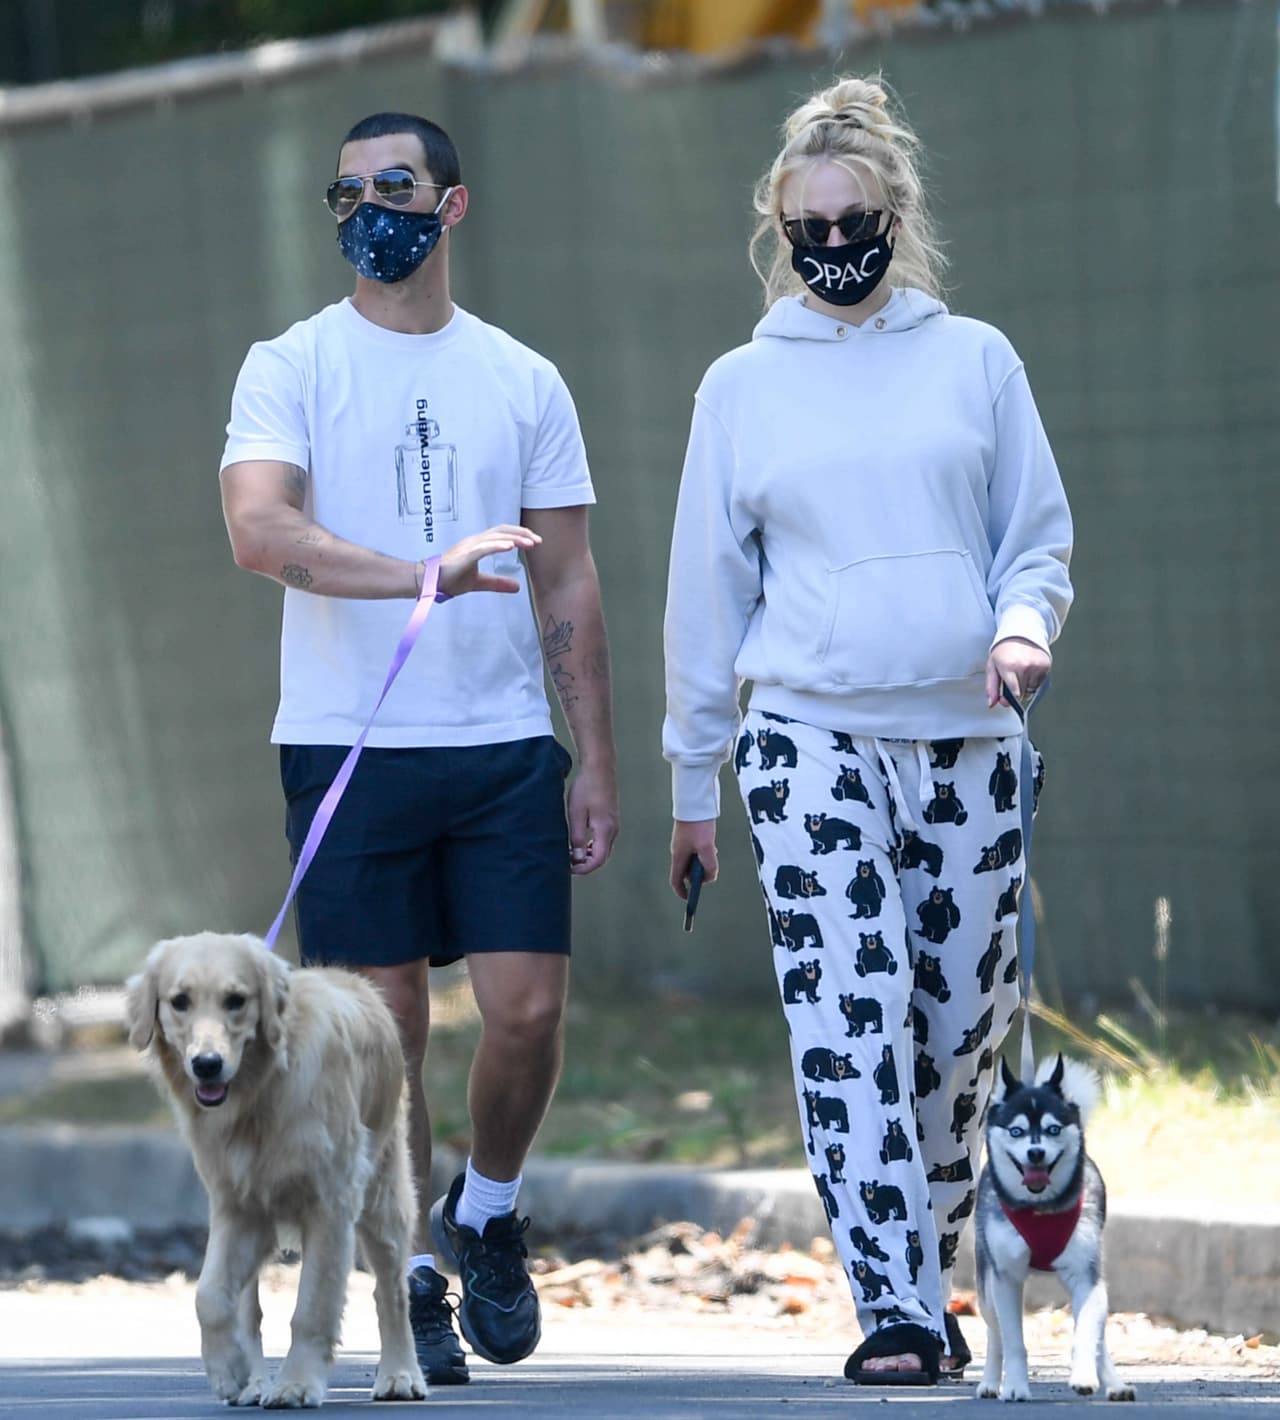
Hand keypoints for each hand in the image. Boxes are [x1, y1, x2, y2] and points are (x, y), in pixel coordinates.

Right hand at [436, 525, 540, 597]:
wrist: (427, 582)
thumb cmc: (449, 579)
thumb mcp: (479, 582)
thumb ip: (497, 583)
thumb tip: (517, 587)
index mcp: (478, 545)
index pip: (501, 533)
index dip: (519, 535)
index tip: (535, 542)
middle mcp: (474, 542)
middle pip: (501, 531)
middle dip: (522, 534)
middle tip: (538, 541)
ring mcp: (468, 547)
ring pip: (494, 537)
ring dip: (514, 539)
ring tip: (529, 543)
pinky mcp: (463, 555)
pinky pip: (482, 548)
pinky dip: (497, 545)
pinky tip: (510, 547)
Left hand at [567, 760, 618, 875]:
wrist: (599, 767)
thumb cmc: (586, 788)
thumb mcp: (576, 814)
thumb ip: (577, 838)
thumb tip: (578, 858)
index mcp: (605, 830)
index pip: (598, 860)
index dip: (583, 868)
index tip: (568, 867)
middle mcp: (613, 829)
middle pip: (602, 857)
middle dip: (584, 863)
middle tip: (565, 860)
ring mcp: (613, 824)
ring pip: (603, 849)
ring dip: (587, 854)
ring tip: (569, 852)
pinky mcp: (610, 819)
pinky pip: (603, 840)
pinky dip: (591, 846)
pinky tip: (578, 841)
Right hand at [670, 820, 718, 898]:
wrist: (694, 801)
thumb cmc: (698, 824)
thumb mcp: (707, 847)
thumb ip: (709, 865)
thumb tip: (710, 878)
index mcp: (678, 856)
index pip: (676, 880)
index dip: (682, 891)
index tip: (689, 899)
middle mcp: (678, 851)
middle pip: (686, 871)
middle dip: (698, 875)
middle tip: (710, 872)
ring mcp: (683, 843)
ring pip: (692, 860)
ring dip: (702, 863)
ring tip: (712, 854)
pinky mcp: (690, 835)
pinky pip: (696, 850)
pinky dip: (703, 853)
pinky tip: (711, 845)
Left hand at [985, 637, 1050, 707]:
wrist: (1020, 634)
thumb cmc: (1004, 652)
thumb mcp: (992, 667)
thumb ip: (991, 687)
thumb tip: (992, 704)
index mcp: (1009, 666)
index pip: (1014, 693)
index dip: (1010, 699)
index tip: (1007, 699)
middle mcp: (1024, 666)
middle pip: (1023, 694)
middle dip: (1016, 692)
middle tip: (1012, 682)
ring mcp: (1037, 665)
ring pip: (1032, 690)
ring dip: (1026, 687)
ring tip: (1020, 674)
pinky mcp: (1046, 665)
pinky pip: (1040, 683)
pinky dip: (1034, 681)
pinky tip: (1028, 671)